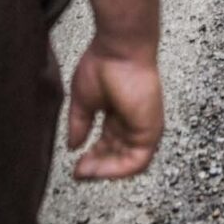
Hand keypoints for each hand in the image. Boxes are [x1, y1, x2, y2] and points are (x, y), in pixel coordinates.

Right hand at [66, 47, 162, 180]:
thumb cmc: (104, 64)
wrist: (118, 50)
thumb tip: (72, 146)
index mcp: (118, 116)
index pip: (107, 146)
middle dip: (97, 168)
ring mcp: (143, 128)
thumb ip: (79, 125)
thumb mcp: (84, 100)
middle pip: (116, 156)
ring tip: (86, 173)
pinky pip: (138, 161)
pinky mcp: (151, 130)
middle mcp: (132, 124)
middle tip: (79, 173)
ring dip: (106, 171)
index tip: (75, 167)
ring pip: (128, 163)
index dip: (91, 158)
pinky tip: (100, 170)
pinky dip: (118, 169)